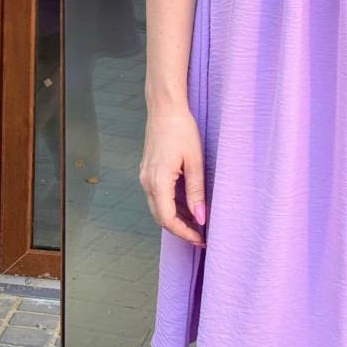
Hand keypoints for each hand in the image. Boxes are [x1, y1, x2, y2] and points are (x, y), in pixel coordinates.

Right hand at [139, 107, 206, 246]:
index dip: (184, 232)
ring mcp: (145, 175)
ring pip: (158, 206)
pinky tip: (187, 204)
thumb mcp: (194, 161)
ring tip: (197, 221)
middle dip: (180, 229)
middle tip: (200, 235)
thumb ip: (196, 191)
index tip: (200, 239)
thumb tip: (200, 218)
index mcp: (158, 181)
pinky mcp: (148, 170)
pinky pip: (157, 194)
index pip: (168, 219)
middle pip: (160, 217)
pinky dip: (171, 204)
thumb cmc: (181, 129)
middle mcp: (147, 181)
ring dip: (176, 217)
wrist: (165, 108)